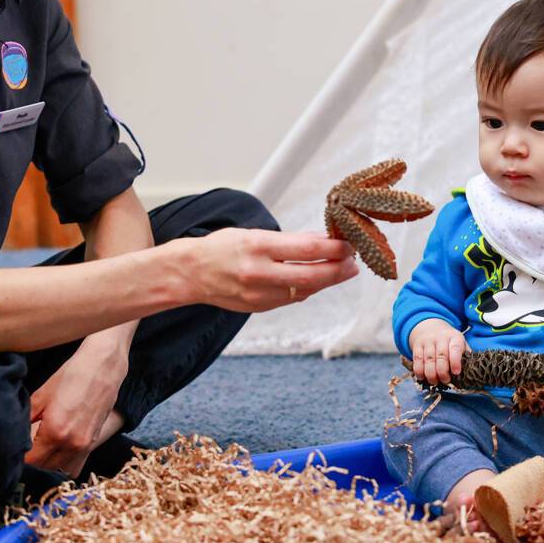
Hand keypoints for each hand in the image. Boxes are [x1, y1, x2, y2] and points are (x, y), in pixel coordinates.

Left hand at [25, 342, 127, 476]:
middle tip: (26, 448)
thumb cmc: (72, 375)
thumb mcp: (42, 395)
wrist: (104, 367)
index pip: (31, 461)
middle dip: (33, 461)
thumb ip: (26, 418)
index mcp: (55, 431)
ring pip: (60, 470)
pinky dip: (65, 463)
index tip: (15, 451)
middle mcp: (71, 443)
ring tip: (42, 450)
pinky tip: (58, 450)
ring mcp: (85, 445)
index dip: (20, 458)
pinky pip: (76, 465)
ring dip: (49, 464)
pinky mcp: (93, 442)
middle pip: (44, 468)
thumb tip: (14, 434)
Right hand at [180, 229, 357, 312]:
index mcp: (258, 247)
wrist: (190, 274)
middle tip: (354, 263)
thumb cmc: (222, 248)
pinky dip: (307, 289)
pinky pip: (291, 299)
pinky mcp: (259, 307)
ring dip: (327, 280)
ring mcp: (259, 294)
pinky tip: (316, 280)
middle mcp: (259, 273)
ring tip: (341, 269)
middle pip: (311, 276)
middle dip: (338, 270)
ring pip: (305, 291)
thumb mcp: (254, 234)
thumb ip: (289, 239)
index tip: (349, 245)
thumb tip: (324, 240)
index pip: (307, 249)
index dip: (334, 248)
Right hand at [409, 320, 466, 384]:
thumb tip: (470, 372)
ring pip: (428, 359)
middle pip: (441, 356)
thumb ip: (465, 357)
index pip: (455, 348)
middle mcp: (441, 337)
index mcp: (455, 337)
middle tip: (445, 381)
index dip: (455, 361)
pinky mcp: (417, 345)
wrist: (432, 328)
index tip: (456, 373)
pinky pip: (417, 360)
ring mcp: (428, 340)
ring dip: (431, 374)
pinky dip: (419, 371)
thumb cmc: (450, 342)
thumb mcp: (460, 344)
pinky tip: (423, 377)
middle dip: (442, 372)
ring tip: (435, 382)